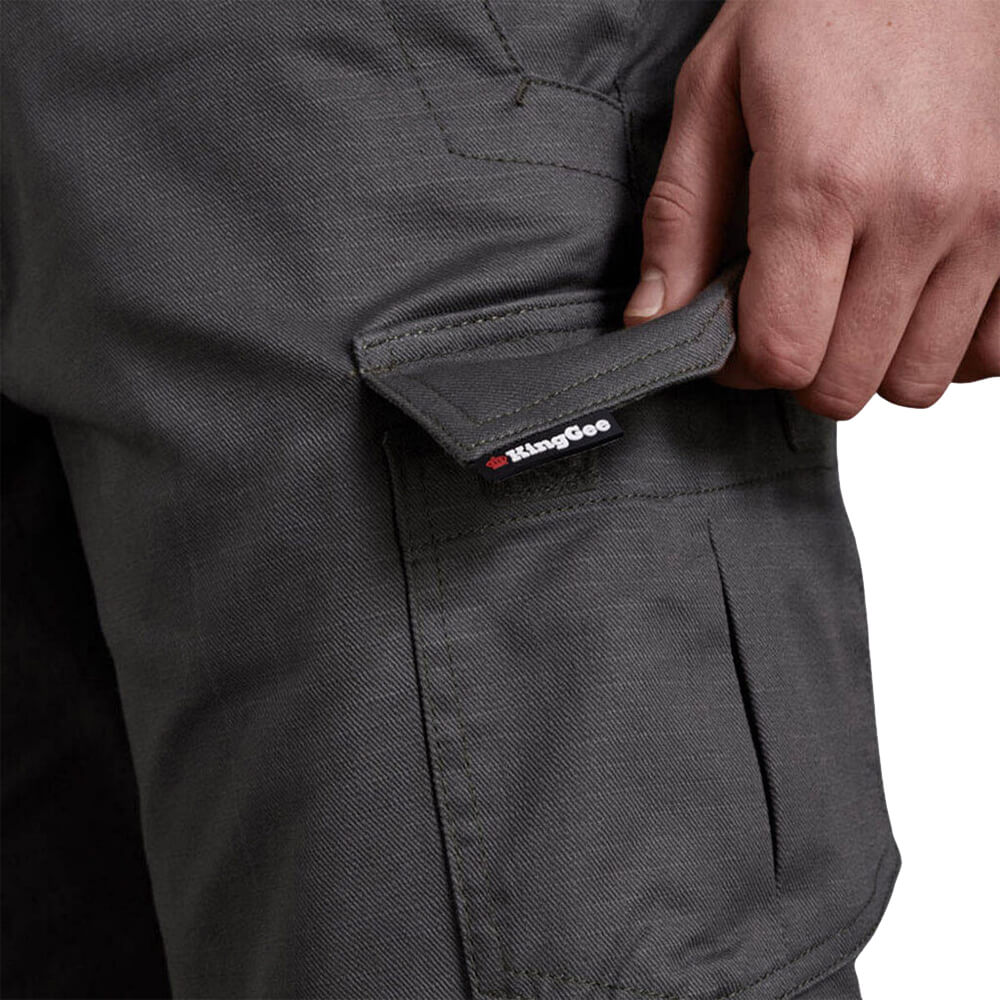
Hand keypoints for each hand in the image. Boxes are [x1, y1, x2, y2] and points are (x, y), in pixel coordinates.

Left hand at [624, 0, 999, 416]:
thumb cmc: (817, 7)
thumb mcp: (714, 92)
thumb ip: (680, 219)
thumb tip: (651, 321)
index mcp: (822, 181)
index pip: (781, 353)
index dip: (741, 366)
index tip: (730, 339)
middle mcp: (917, 208)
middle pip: (844, 382)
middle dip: (798, 369)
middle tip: (784, 317)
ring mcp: (991, 218)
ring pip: (916, 379)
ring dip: (867, 363)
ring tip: (845, 304)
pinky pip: (991, 350)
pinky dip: (942, 345)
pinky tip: (908, 299)